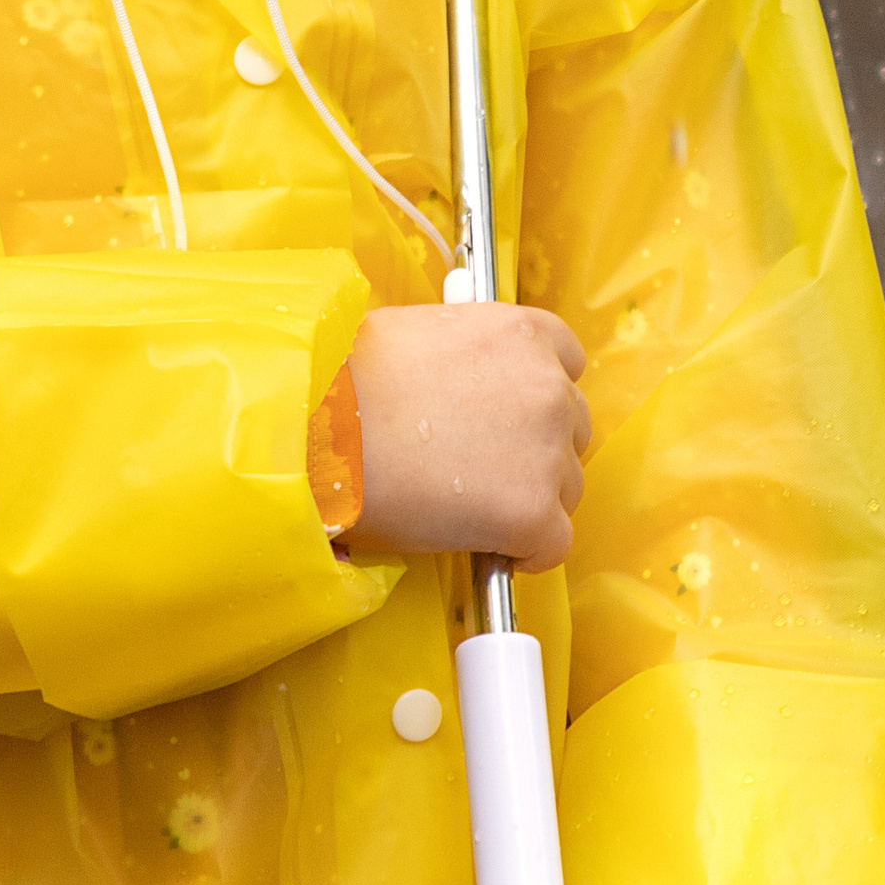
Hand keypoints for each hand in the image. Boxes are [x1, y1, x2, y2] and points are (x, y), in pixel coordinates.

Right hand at [348, 299, 587, 569]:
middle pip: (571, 429)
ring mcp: (546, 452)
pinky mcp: (532, 514)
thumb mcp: (421, 334)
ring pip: (565, 489)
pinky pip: (553, 544)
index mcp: (523, 333)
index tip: (509, 419)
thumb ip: (469, 356)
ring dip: (529, 499)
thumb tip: (471, 388)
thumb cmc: (347, 380)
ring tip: (469, 507)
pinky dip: (525, 551)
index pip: (568, 362)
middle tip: (480, 468)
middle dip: (534, 450)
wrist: (314, 428)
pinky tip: (488, 546)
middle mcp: (549, 386)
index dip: (535, 397)